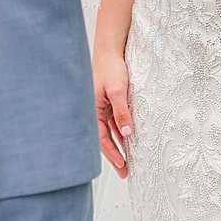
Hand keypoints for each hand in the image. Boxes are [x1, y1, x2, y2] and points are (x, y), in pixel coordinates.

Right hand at [93, 48, 133, 178]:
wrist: (111, 49)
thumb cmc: (110, 67)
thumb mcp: (118, 90)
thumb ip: (122, 111)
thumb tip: (127, 132)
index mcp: (92, 110)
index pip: (101, 138)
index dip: (112, 153)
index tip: (122, 165)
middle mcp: (95, 111)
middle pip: (105, 138)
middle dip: (115, 155)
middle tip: (125, 171)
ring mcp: (102, 107)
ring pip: (110, 131)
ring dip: (119, 145)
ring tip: (128, 160)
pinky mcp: (109, 102)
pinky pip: (114, 121)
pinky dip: (121, 131)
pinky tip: (129, 140)